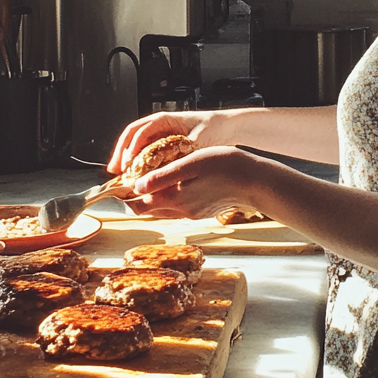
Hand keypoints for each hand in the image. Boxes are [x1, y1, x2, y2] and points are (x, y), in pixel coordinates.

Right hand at [106, 110, 212, 175]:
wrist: (225, 127)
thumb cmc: (212, 128)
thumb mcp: (197, 141)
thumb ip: (182, 153)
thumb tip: (169, 168)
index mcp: (163, 120)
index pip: (140, 132)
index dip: (131, 148)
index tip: (128, 163)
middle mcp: (158, 124)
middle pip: (131, 135)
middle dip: (120, 152)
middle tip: (115, 170)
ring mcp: (159, 132)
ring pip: (134, 142)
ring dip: (125, 156)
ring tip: (119, 173)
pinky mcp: (162, 142)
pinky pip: (144, 150)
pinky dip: (137, 160)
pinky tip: (135, 173)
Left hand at [122, 145, 278, 220]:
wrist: (256, 181)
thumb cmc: (227, 167)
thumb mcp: (190, 164)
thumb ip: (162, 176)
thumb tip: (136, 186)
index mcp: (175, 200)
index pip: (138, 205)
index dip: (125, 193)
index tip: (121, 180)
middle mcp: (181, 211)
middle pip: (148, 209)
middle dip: (137, 196)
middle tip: (133, 177)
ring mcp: (192, 213)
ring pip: (162, 208)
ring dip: (153, 196)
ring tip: (151, 177)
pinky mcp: (202, 211)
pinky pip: (177, 207)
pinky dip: (169, 197)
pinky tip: (174, 182)